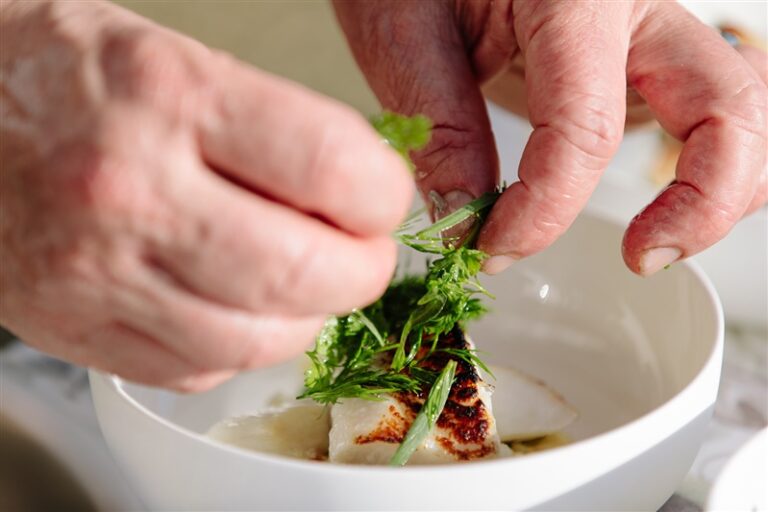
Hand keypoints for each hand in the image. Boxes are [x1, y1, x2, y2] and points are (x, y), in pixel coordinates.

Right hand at [0, 1, 411, 390]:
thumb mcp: (175, 56)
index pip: (332, 168)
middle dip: (363, 270)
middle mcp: (132, 193)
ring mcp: (102, 275)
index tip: (382, 196)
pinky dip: (244, 344)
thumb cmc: (62, 76)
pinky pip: (202, 368)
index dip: (384, 193)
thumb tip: (359, 188)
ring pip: (262, 340)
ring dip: (309, 315)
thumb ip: (274, 125)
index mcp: (168, 98)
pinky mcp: (80, 332)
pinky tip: (237, 302)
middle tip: (363, 252)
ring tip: (303, 277)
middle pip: (307, 273)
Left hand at [334, 0, 766, 274]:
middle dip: (699, 205)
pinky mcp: (649, 50)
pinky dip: (710, 159)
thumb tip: (465, 215)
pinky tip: (672, 194)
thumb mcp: (405, 30)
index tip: (494, 247)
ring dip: (723, 186)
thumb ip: (438, 123)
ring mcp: (654, 26)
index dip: (542, 211)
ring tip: (661, 237)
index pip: (586, 128)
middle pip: (728, 108)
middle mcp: (638, 6)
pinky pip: (714, 105)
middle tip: (639, 258)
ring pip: (742, 108)